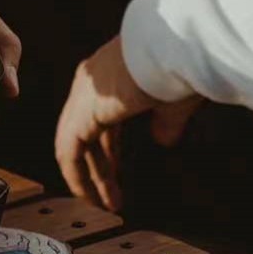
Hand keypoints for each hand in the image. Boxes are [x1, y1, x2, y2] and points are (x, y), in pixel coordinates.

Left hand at [54, 36, 201, 210]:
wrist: (176, 48)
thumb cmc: (182, 65)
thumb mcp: (173, 102)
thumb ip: (164, 122)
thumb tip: (163, 139)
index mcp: (111, 74)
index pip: (100, 118)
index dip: (108, 151)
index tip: (118, 174)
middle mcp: (92, 82)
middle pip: (87, 134)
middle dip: (99, 169)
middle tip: (110, 197)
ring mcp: (84, 95)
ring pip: (75, 145)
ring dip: (88, 178)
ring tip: (103, 205)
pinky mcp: (82, 112)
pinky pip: (70, 153)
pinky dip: (78, 177)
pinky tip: (90, 196)